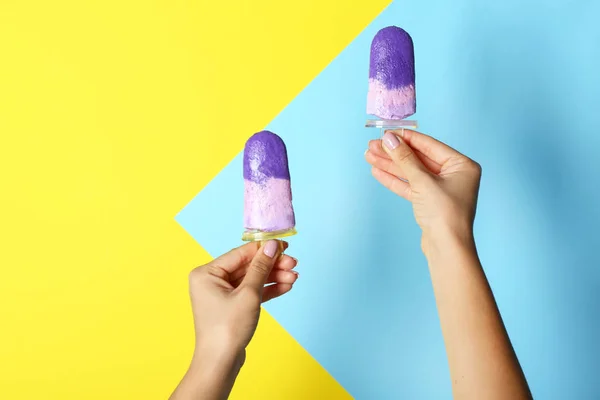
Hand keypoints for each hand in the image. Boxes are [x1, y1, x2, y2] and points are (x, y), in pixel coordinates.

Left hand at [189, 240, 297, 357]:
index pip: (240, 254)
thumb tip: (272, 245)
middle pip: (248, 266)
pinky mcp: (232, 306)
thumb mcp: (248, 294)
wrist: (221, 363)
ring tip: (294, 277)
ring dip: (273, 277)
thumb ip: (261, 267)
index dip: (264, 249)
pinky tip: (286, 285)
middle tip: (293, 263)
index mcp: (207, 273)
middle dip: (272, 265)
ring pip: (252, 279)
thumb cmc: (227, 329)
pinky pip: (252, 291)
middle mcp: (211, 280)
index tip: (284, 246)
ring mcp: (222, 294)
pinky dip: (268, 289)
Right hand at [365, 129, 481, 251]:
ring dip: (390, 165)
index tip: (387, 132)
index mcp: (461, 165)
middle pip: (418, 158)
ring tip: (369, 156)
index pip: (429, 145)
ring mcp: (441, 189)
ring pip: (411, 172)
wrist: (446, 248)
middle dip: (394, 153)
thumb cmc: (444, 214)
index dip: (406, 138)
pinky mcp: (429, 202)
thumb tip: (389, 139)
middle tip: (373, 145)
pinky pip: (410, 186)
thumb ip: (404, 159)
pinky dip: (395, 179)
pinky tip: (378, 171)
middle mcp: (453, 175)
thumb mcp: (423, 181)